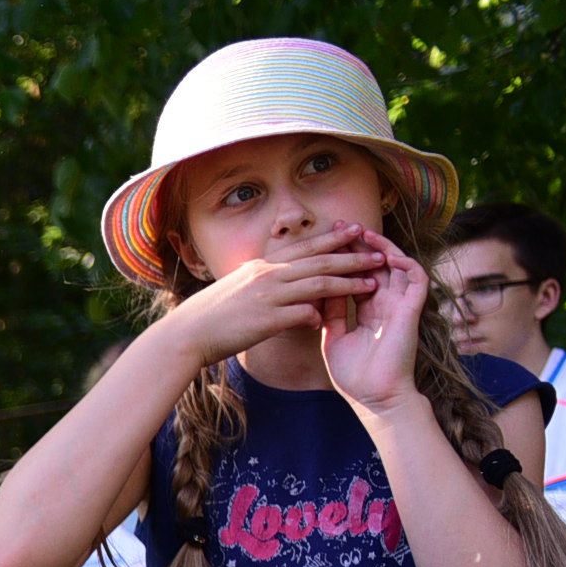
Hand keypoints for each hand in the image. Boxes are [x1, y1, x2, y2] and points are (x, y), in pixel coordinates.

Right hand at [158, 226, 383, 366]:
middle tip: (379, 252)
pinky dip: (318, 316)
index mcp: (262, 265)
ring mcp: (268, 296)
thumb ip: (265, 286)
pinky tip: (330, 320)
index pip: (305, 247)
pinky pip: (302, 314)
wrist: (186, 335)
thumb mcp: (239, 290)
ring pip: (318, 285)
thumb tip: (278, 285)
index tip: (356, 231)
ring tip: (372, 283)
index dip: (333, 239)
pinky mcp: (266, 320)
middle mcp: (268, 275)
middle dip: (352, 257)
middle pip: (319, 262)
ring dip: (348, 284)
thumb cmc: (211, 316)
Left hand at [321, 228, 429, 415]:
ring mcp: (401, 305)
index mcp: (369, 309)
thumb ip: (331, 314)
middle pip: (376, 264)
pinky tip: (388, 255)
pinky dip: (405, 263)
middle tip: (341, 226)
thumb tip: (318, 291)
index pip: (357, 274)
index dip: (344, 257)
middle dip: (360, 244)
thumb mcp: (334, 338)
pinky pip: (416, 279)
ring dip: (381, 246)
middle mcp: (387, 303)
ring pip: (397, 264)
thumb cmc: (354, 375)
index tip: (324, 242)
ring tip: (362, 231)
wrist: (373, 398)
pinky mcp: (412, 311)